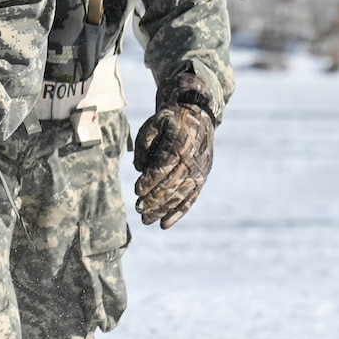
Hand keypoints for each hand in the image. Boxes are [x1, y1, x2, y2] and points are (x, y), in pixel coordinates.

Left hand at [132, 76, 216, 227]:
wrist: (198, 114)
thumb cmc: (171, 119)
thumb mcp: (156, 121)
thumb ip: (145, 141)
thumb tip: (139, 168)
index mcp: (180, 144)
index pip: (164, 167)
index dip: (150, 181)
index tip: (136, 190)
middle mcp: (192, 160)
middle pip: (172, 185)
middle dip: (154, 199)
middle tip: (138, 208)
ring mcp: (199, 171)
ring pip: (180, 195)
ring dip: (163, 210)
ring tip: (146, 220)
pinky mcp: (202, 178)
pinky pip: (191, 199)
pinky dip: (178, 213)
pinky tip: (164, 224)